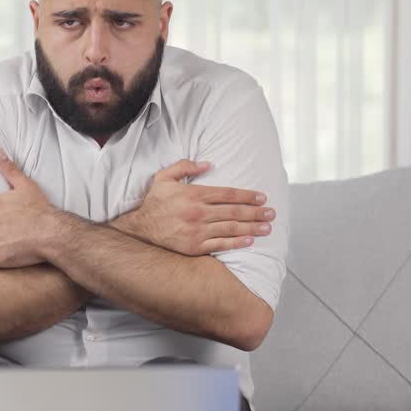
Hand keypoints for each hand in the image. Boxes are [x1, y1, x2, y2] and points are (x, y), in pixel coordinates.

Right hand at [113, 159, 274, 255]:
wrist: (139, 228)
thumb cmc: (154, 202)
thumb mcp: (164, 177)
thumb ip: (185, 166)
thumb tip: (208, 164)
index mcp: (193, 194)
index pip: (227, 194)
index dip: (247, 196)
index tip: (262, 198)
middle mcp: (198, 212)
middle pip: (234, 212)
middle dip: (255, 212)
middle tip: (271, 213)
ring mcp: (197, 231)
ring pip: (231, 228)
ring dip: (252, 228)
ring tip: (267, 227)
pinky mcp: (194, 247)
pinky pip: (220, 244)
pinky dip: (236, 242)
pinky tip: (249, 240)